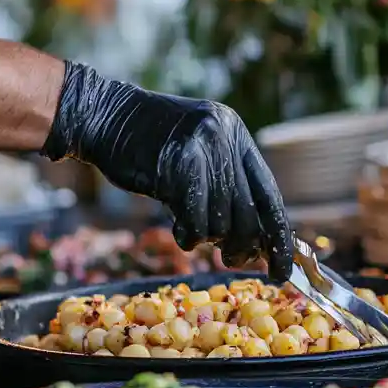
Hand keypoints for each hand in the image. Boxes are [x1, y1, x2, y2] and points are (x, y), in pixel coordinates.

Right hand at [43, 63, 292, 281]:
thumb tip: (256, 244)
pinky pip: (196, 220)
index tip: (282, 270)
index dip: (278, 237)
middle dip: (243, 246)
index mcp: (236, 135)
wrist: (105, 117)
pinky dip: (188, 235)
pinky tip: (179, 229)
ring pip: (221, 221)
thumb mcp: (198, 156)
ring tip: (190, 228)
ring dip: (206, 236)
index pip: (269, 194)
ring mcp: (203, 148)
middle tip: (232, 259)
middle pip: (249, 214)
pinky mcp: (177, 164)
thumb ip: (225, 188)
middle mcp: (226, 137)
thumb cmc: (147, 146)